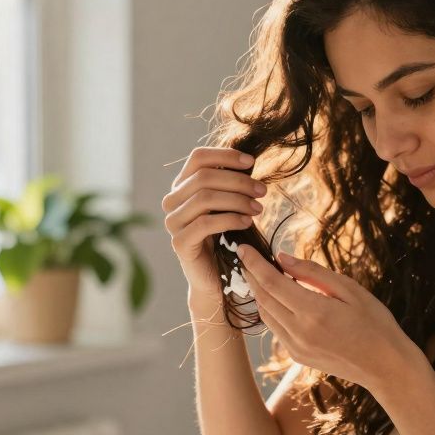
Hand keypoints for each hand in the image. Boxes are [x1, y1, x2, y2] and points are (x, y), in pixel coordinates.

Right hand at [161, 147, 266, 296]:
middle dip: (238, 181)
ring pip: (205, 198)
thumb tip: (249, 161)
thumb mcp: (228, 204)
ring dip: (237, 199)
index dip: (225, 155)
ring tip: (258, 208)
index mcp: (182, 186)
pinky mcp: (179, 242)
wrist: (217, 278)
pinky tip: (247, 222)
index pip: (198, 158)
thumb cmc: (226, 237)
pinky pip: (206, 223)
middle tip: (262, 190)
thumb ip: (230, 183)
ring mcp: (172, 222)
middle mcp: (172, 201)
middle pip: (204, 177)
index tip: (252, 163)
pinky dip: (230, 219)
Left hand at [236, 244, 414, 391]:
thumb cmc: (375, 324)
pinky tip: (276, 297)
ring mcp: (295, 348)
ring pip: (265, 314)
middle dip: (251, 275)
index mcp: (314, 312)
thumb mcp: (350, 289)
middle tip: (247, 256)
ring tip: (259, 272)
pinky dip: (270, 309)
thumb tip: (282, 258)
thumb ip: (312, 273)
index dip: (254, 263)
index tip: (243, 247)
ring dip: (258, 292)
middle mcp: (299, 332)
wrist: (386, 367)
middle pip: (262, 298)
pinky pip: (275, 328)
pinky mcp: (296, 356)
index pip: (271, 282)